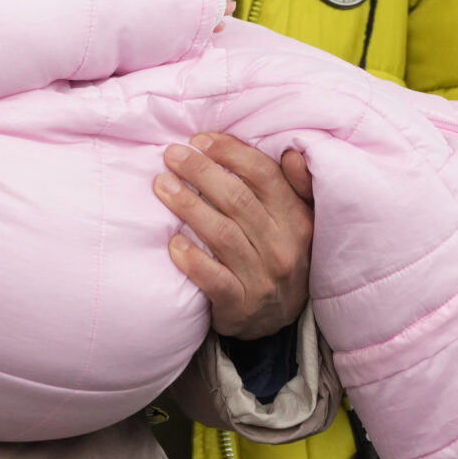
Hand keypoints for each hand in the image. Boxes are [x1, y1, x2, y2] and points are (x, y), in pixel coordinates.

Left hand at [155, 135, 314, 337]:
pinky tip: (172, 243)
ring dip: (189, 206)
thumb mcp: (296, 219)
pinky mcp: (240, 305)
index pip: (264, 175)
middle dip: (201, 172)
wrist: (279, 318)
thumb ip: (293, 185)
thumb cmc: (278, 253)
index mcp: (296, 218)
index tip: (199, 140)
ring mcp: (262, 277)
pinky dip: (193, 261)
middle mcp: (282, 246)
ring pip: (222, 235)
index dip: (230, 152)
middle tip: (171, 155)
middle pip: (238, 200)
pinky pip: (214, 280)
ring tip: (162, 185)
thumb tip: (291, 153)